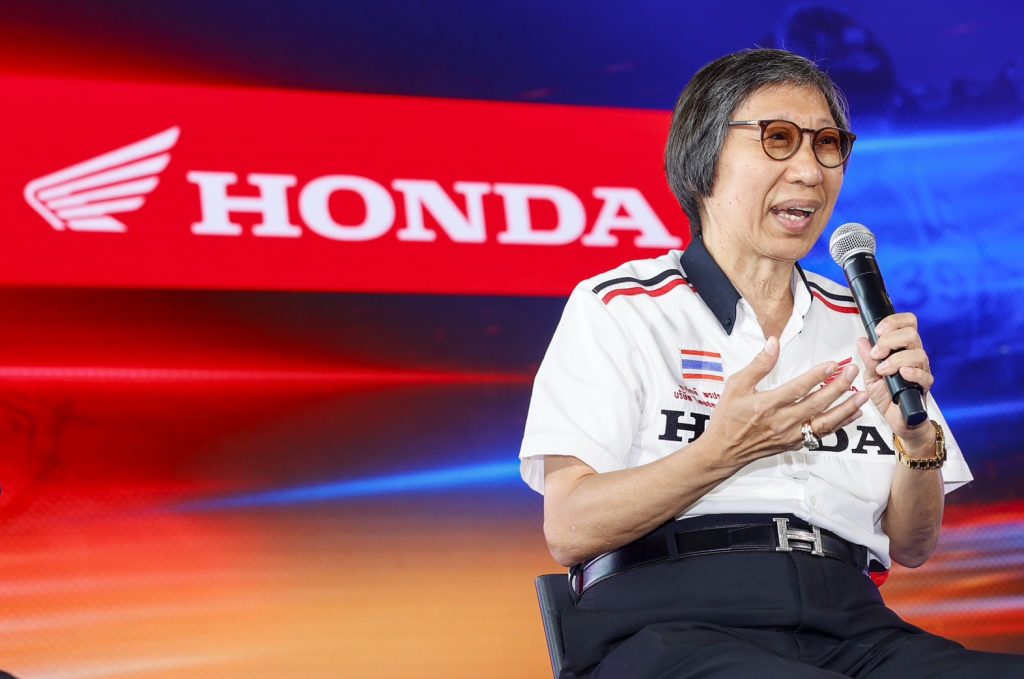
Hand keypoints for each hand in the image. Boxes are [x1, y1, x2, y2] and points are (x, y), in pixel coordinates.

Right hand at [704, 337, 868, 468]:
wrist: (724, 450)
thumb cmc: (728, 417)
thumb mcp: (736, 385)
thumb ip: (758, 365)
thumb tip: (774, 343)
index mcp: (768, 404)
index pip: (798, 388)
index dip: (818, 375)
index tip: (834, 364)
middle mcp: (782, 421)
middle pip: (817, 403)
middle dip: (839, 387)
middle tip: (853, 372)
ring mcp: (791, 434)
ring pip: (825, 422)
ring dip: (846, 408)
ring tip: (862, 395)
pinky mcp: (795, 443)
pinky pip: (822, 434)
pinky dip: (840, 424)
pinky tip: (852, 414)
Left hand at [856, 313, 934, 446]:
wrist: (896, 418)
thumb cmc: (886, 395)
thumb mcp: (871, 375)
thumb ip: (868, 359)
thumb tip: (862, 340)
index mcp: (902, 349)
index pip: (907, 324)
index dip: (894, 322)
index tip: (878, 331)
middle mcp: (913, 356)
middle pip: (912, 334)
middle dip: (890, 340)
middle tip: (877, 354)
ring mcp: (921, 370)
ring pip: (918, 353)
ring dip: (896, 359)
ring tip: (882, 370)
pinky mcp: (925, 386)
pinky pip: (924, 375)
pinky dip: (911, 372)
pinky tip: (900, 375)